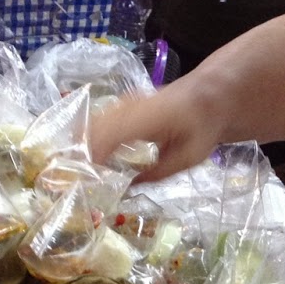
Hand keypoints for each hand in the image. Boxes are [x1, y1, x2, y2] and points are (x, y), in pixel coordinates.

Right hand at [88, 88, 219, 180]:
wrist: (208, 95)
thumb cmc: (202, 127)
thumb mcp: (188, 158)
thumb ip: (157, 173)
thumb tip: (128, 188)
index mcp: (146, 118)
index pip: (107, 136)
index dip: (92, 159)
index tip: (86, 181)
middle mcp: (129, 106)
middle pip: (92, 129)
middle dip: (81, 156)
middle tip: (76, 182)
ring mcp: (124, 103)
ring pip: (90, 124)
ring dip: (82, 147)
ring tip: (79, 173)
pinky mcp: (122, 105)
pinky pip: (97, 121)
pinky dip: (89, 139)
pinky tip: (89, 157)